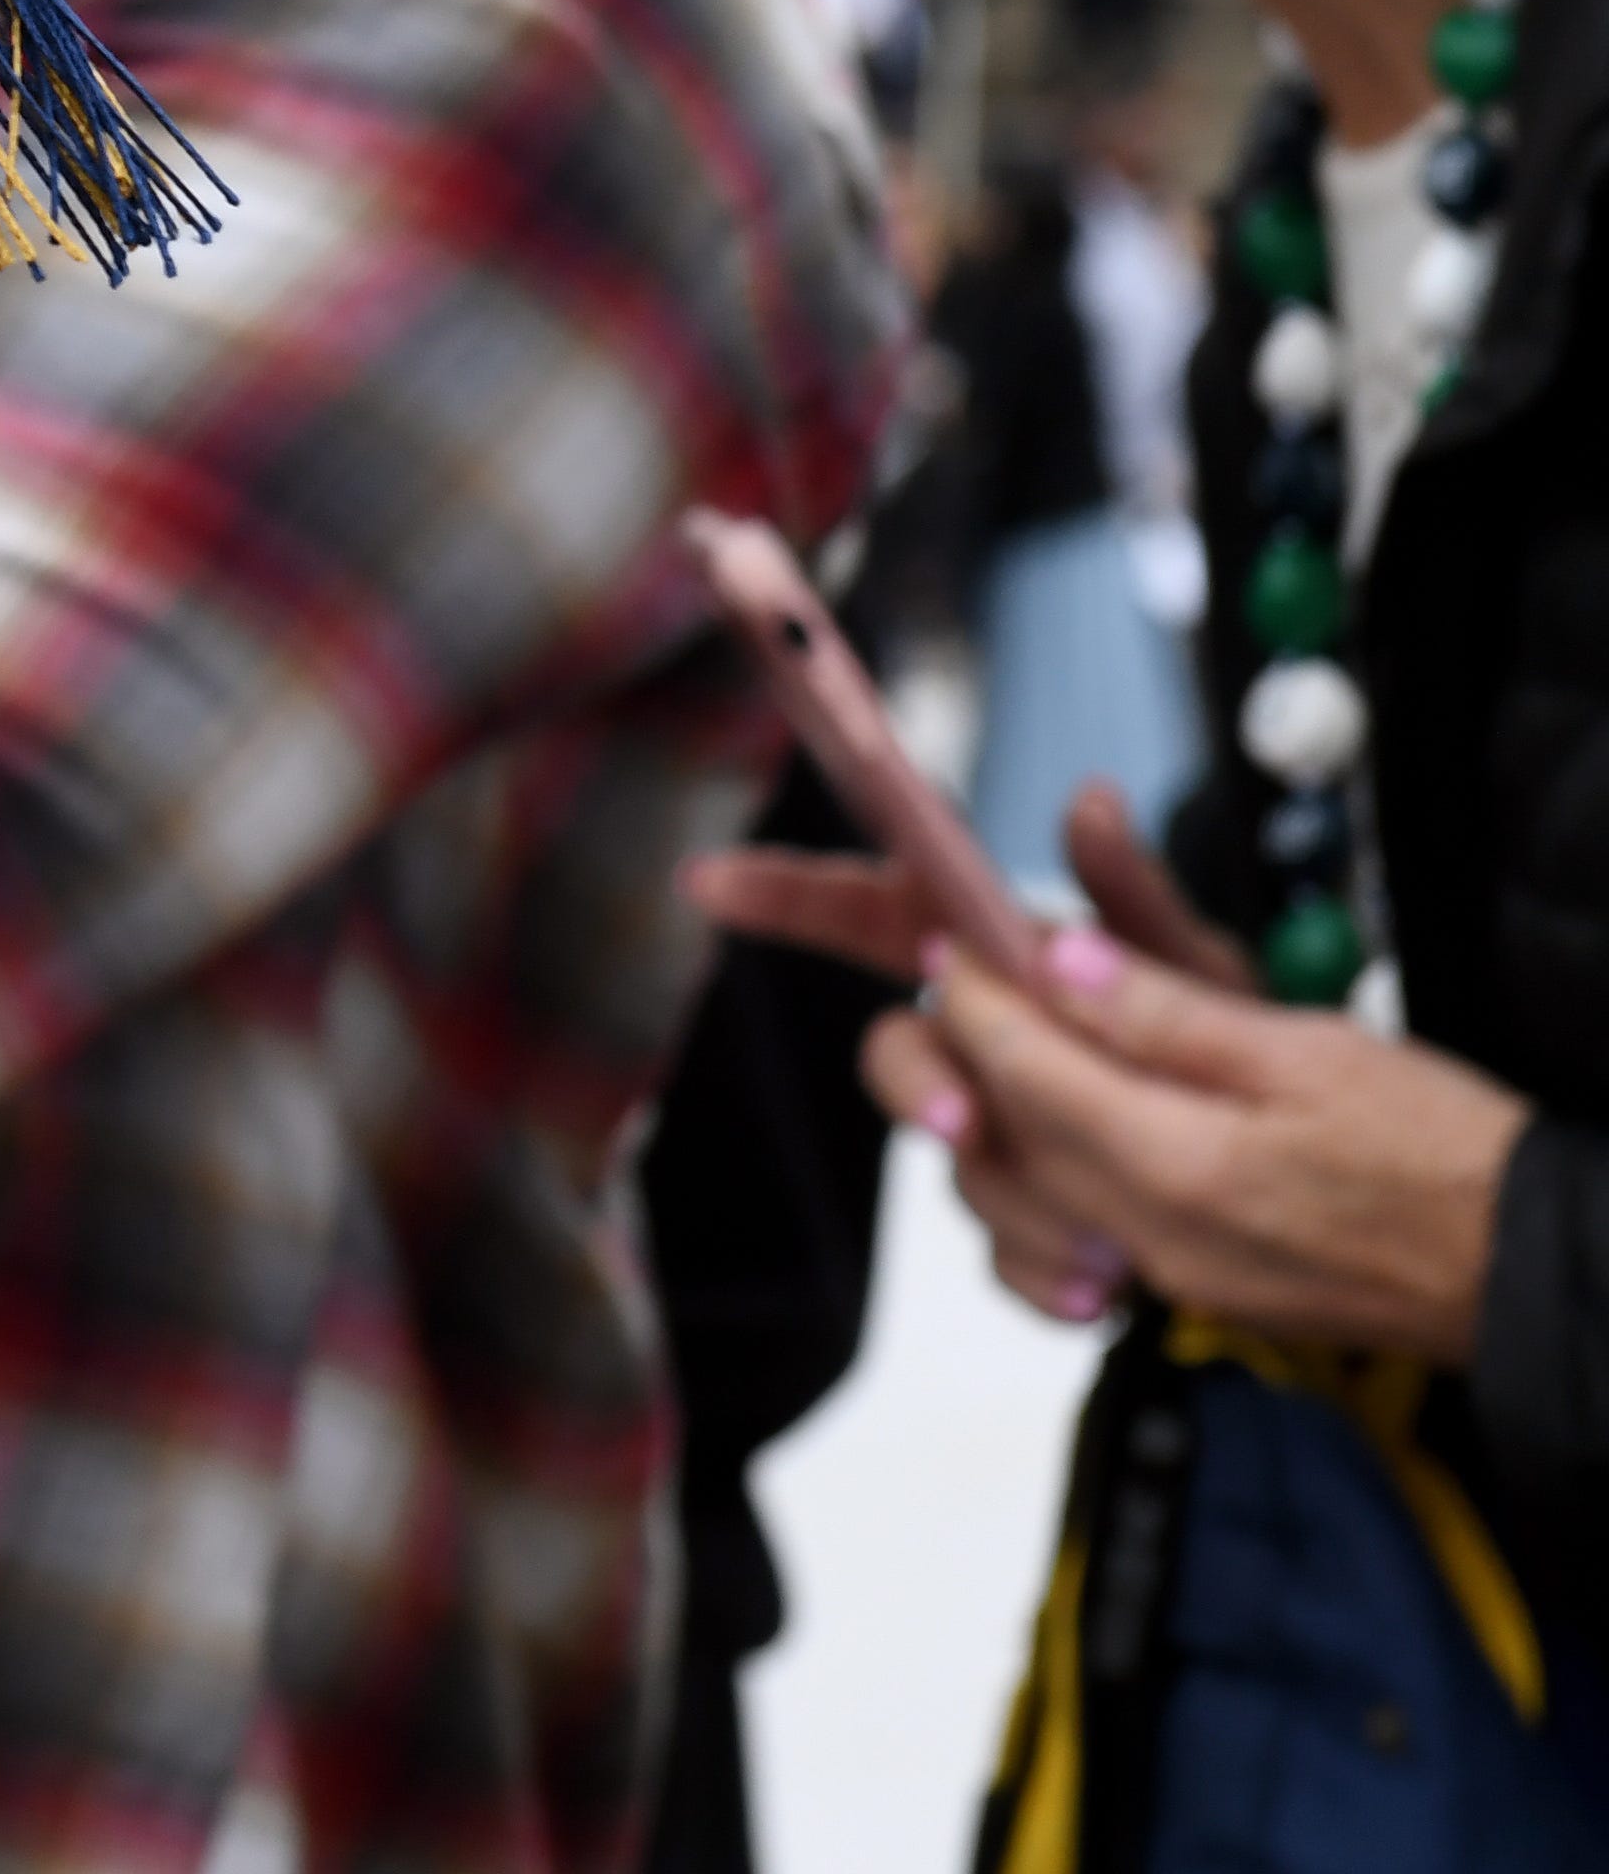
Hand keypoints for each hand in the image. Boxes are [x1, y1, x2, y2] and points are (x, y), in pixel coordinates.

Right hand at [685, 783, 1303, 1326]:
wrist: (1380, 1220)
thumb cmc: (1303, 1085)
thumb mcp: (1230, 988)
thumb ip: (1142, 911)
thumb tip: (1086, 803)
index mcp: (1032, 974)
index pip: (895, 916)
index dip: (799, 897)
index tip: (712, 884)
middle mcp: (1009, 1051)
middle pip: (901, 1048)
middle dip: (914, 1081)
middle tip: (962, 1114)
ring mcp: (1022, 1142)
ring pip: (958, 1163)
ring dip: (1015, 1200)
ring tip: (1109, 1241)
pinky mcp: (1050, 1228)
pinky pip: (1003, 1256)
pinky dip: (1044, 1276)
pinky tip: (1104, 1288)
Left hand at [920, 927, 1530, 1361]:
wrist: (1525, 1270)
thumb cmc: (1443, 1154)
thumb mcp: (1311, 1049)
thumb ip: (1168, 1012)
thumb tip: (1061, 964)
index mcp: (1178, 1163)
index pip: (1021, 1067)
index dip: (976, 993)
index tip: (957, 943)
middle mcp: (1154, 1235)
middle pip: (1004, 1132)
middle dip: (973, 1049)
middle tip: (978, 982)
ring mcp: (1169, 1275)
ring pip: (1024, 1195)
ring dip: (999, 1117)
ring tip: (1014, 1047)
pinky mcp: (1192, 1294)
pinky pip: (1073, 1248)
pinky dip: (1043, 1194)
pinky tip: (1060, 1145)